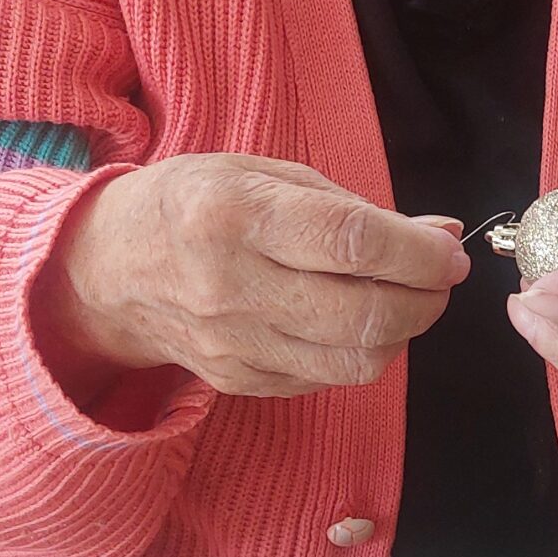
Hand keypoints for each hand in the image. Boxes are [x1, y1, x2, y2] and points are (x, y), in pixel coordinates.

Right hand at [32, 154, 468, 402]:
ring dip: (400, 333)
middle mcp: (231, 285)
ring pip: (354, 361)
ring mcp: (234, 343)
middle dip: (425, 300)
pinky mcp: (240, 381)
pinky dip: (358, 352)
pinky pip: (327, 378)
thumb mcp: (264, 175)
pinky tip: (352, 321)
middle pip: (363, 314)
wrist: (108, 269)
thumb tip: (442, 232)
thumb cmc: (195, 204)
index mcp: (235, 214)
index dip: (418, 253)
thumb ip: (355, 206)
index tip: (449, 252)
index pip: (351, 242)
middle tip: (439, 279)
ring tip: (402, 300)